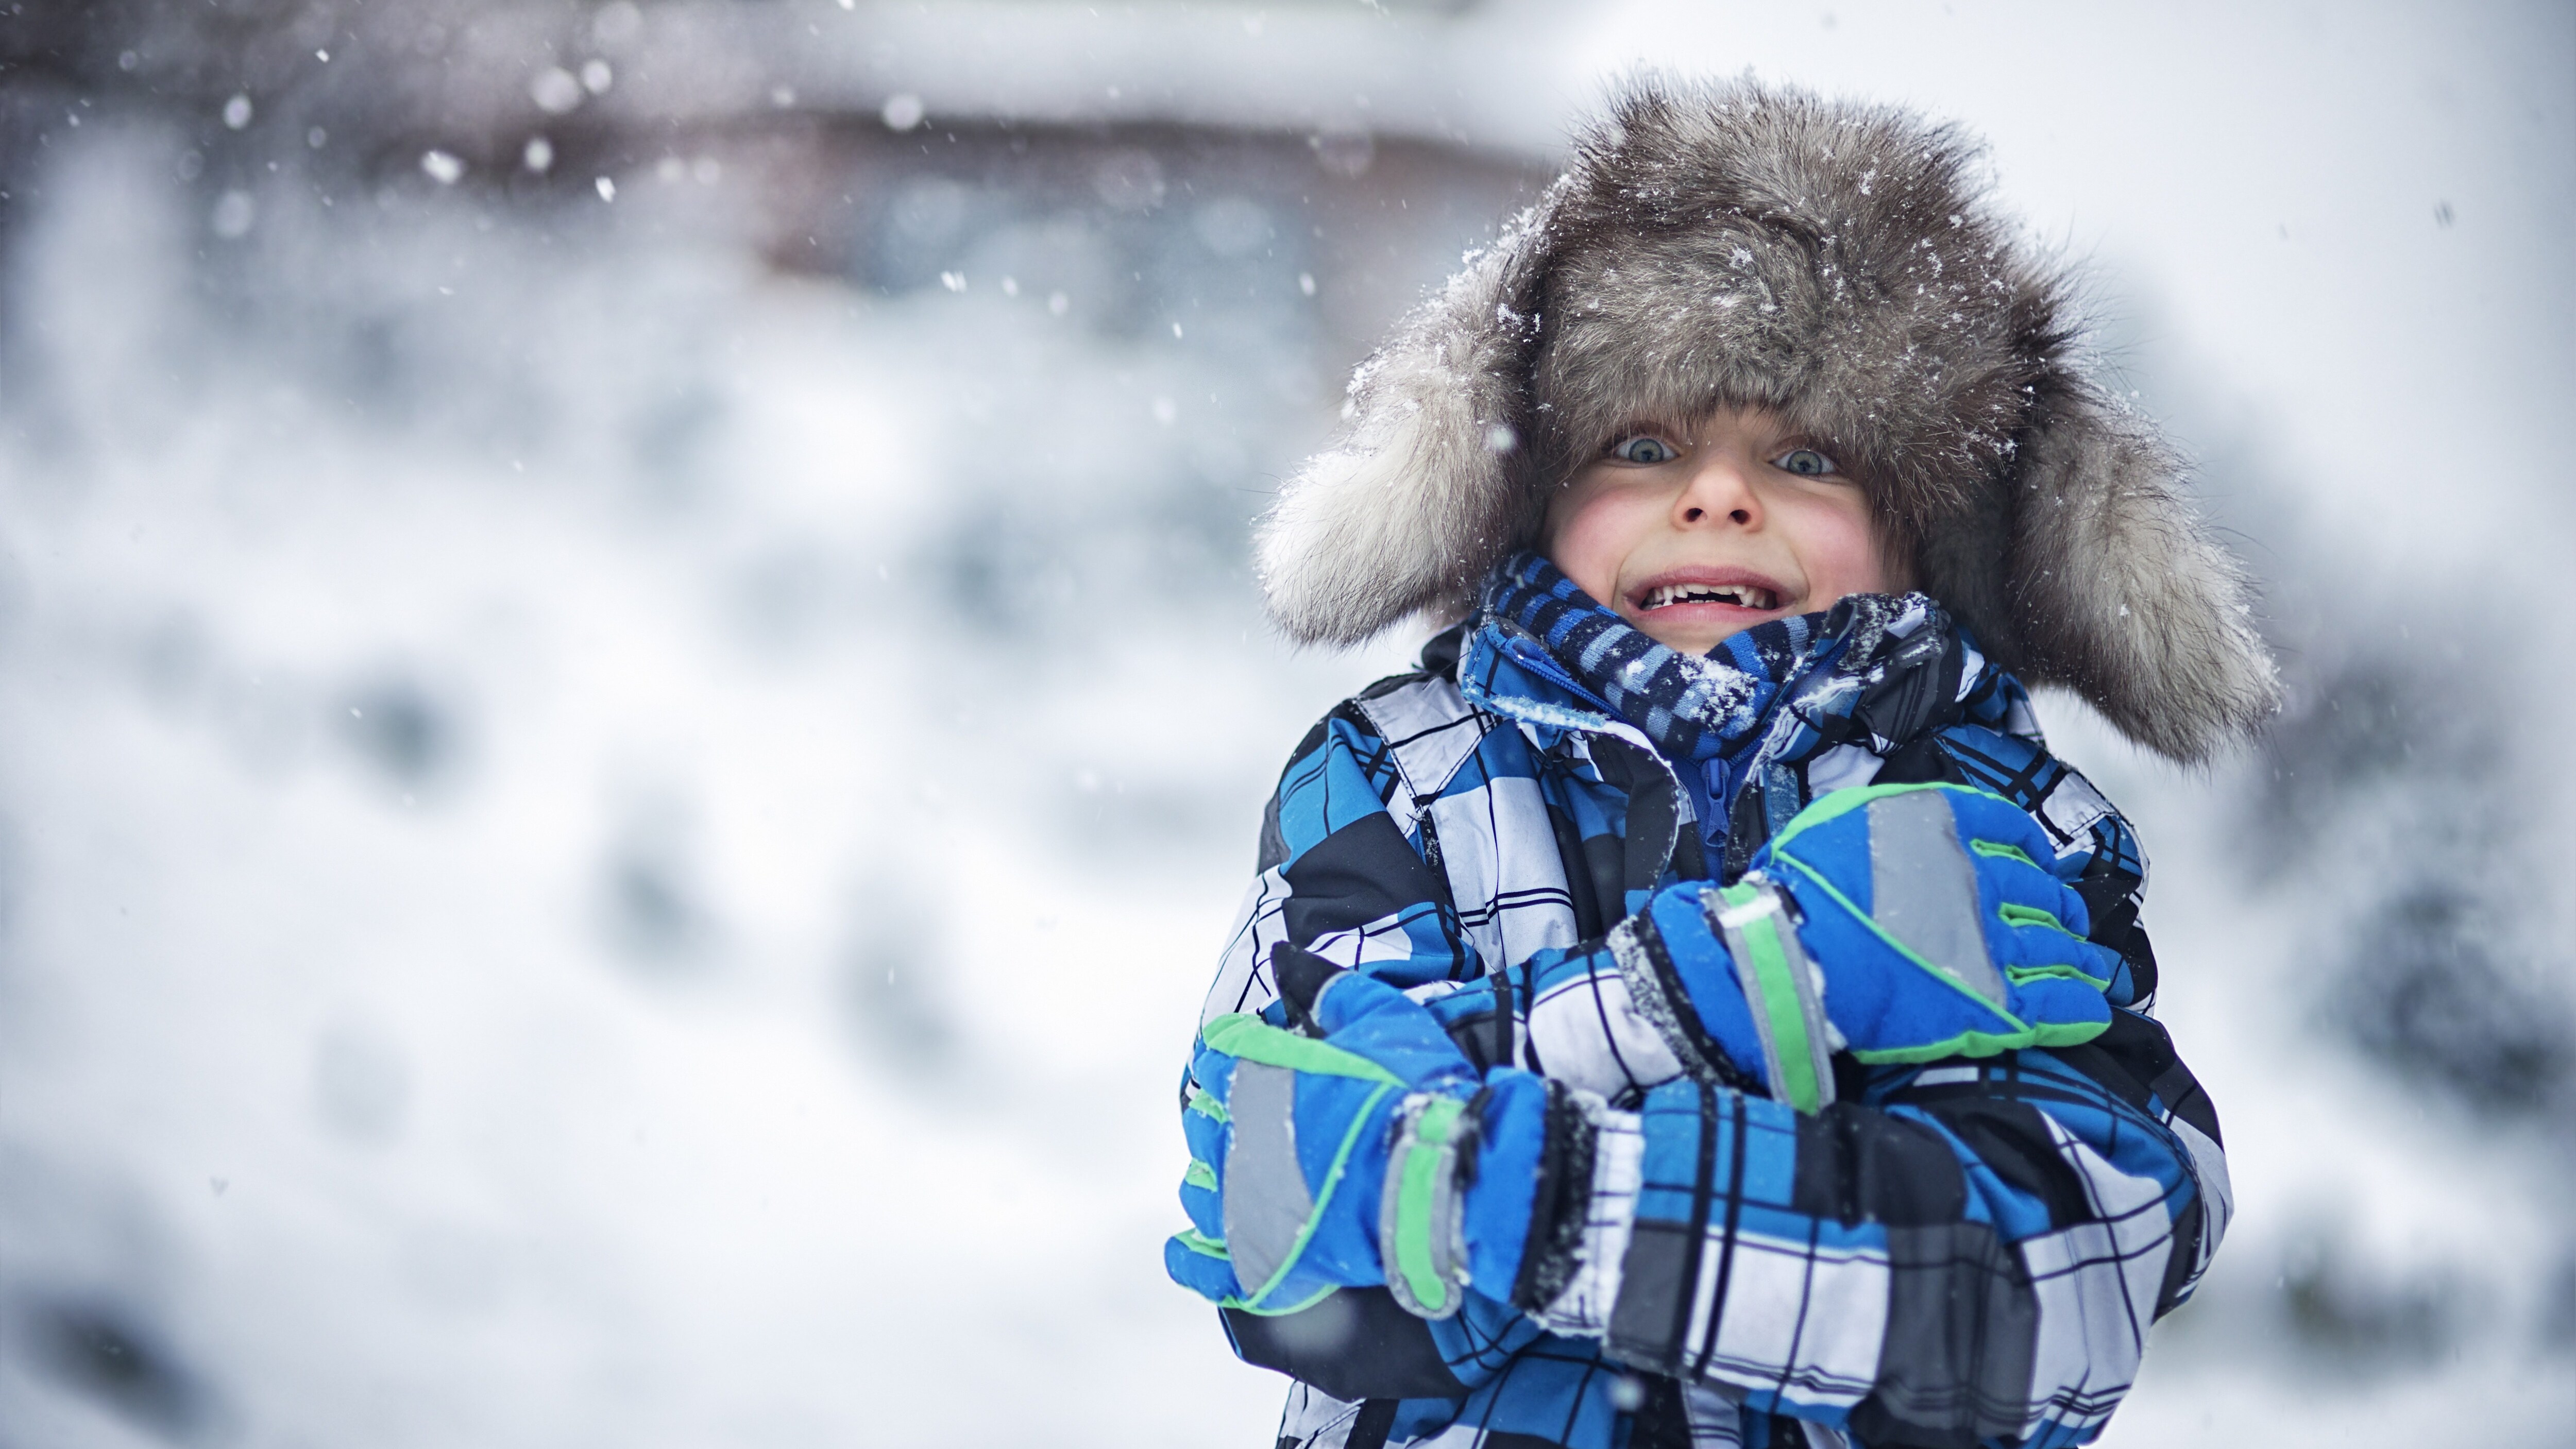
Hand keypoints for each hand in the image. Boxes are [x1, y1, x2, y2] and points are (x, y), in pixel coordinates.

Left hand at [1167, 945, 1568, 1320]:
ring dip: (1209, 1180)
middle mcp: (1242, 1138)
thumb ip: (1331, 988)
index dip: (1230, 1056)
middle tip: (1239, 1118)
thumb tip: (1286, 958)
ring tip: (1221, 1177)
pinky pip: (1208, 1268)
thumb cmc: (1417, 1095)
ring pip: (1202, 1191)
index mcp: (1264, 1077)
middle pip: (1208, 1124)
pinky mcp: (1265, 1258)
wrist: (1444, 1178)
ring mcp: (1248, 1203)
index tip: (1237, 1059)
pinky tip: (1185, 1253)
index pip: (1224, 1056)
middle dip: (1219, 1117)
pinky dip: (1192, 1261)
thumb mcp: (1383, 1019)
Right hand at [1632, 784, 2117, 1111]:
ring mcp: (1994, 947)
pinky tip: (2094, 1011)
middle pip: (2045, 895)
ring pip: (2061, 951)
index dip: (2032, 851)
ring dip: (2084, 961)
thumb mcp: (1847, 818)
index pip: (2012, 833)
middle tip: (2071, 922)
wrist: (1795, 954)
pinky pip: (2055, 1006)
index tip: (2040, 864)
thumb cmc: (1807, 885)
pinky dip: (2079, 1008)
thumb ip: (1897, 815)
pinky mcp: (1994, 1007)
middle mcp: (1984, 883)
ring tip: (2099, 971)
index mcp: (1951, 833)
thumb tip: (1921, 820)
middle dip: (2063, 909)